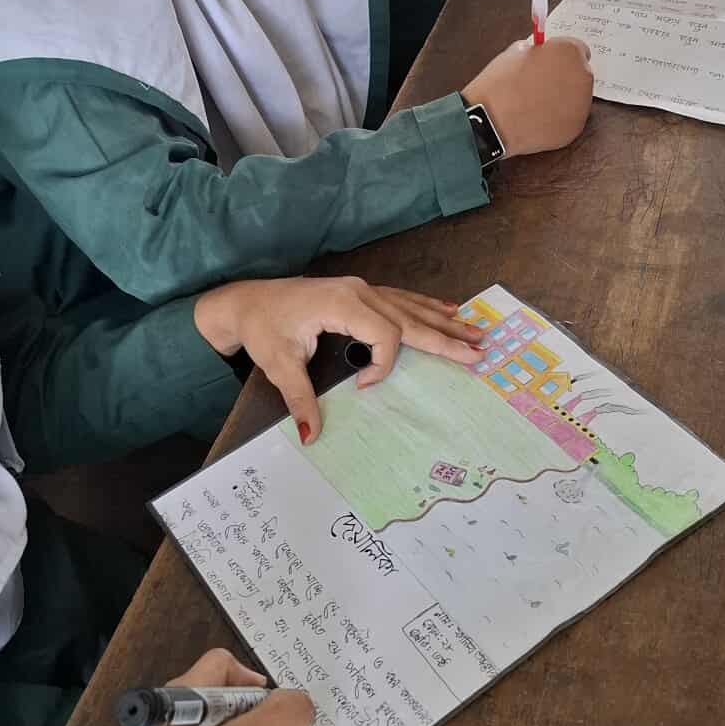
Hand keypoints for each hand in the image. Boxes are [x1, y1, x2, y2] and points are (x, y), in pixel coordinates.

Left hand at [194, 276, 483, 440]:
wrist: (246, 301)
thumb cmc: (262, 328)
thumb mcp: (279, 365)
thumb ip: (300, 399)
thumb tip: (311, 436)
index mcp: (341, 304)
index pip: (384, 335)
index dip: (382, 365)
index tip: (362, 385)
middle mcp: (358, 292)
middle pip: (410, 318)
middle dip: (445, 338)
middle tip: (478, 353)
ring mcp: (361, 289)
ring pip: (411, 307)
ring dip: (443, 321)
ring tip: (476, 332)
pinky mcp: (359, 293)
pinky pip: (400, 300)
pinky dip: (426, 307)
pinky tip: (448, 310)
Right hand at [461, 36, 593, 161]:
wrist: (491, 120)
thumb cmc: (500, 84)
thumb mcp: (514, 53)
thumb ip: (536, 52)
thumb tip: (541, 57)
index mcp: (568, 51)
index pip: (577, 49)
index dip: (561, 56)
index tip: (552, 63)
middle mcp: (582, 76)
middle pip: (579, 74)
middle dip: (564, 77)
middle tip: (540, 85)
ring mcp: (582, 104)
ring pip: (576, 98)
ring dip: (562, 99)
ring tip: (536, 104)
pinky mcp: (575, 128)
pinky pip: (570, 119)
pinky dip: (558, 119)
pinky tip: (537, 119)